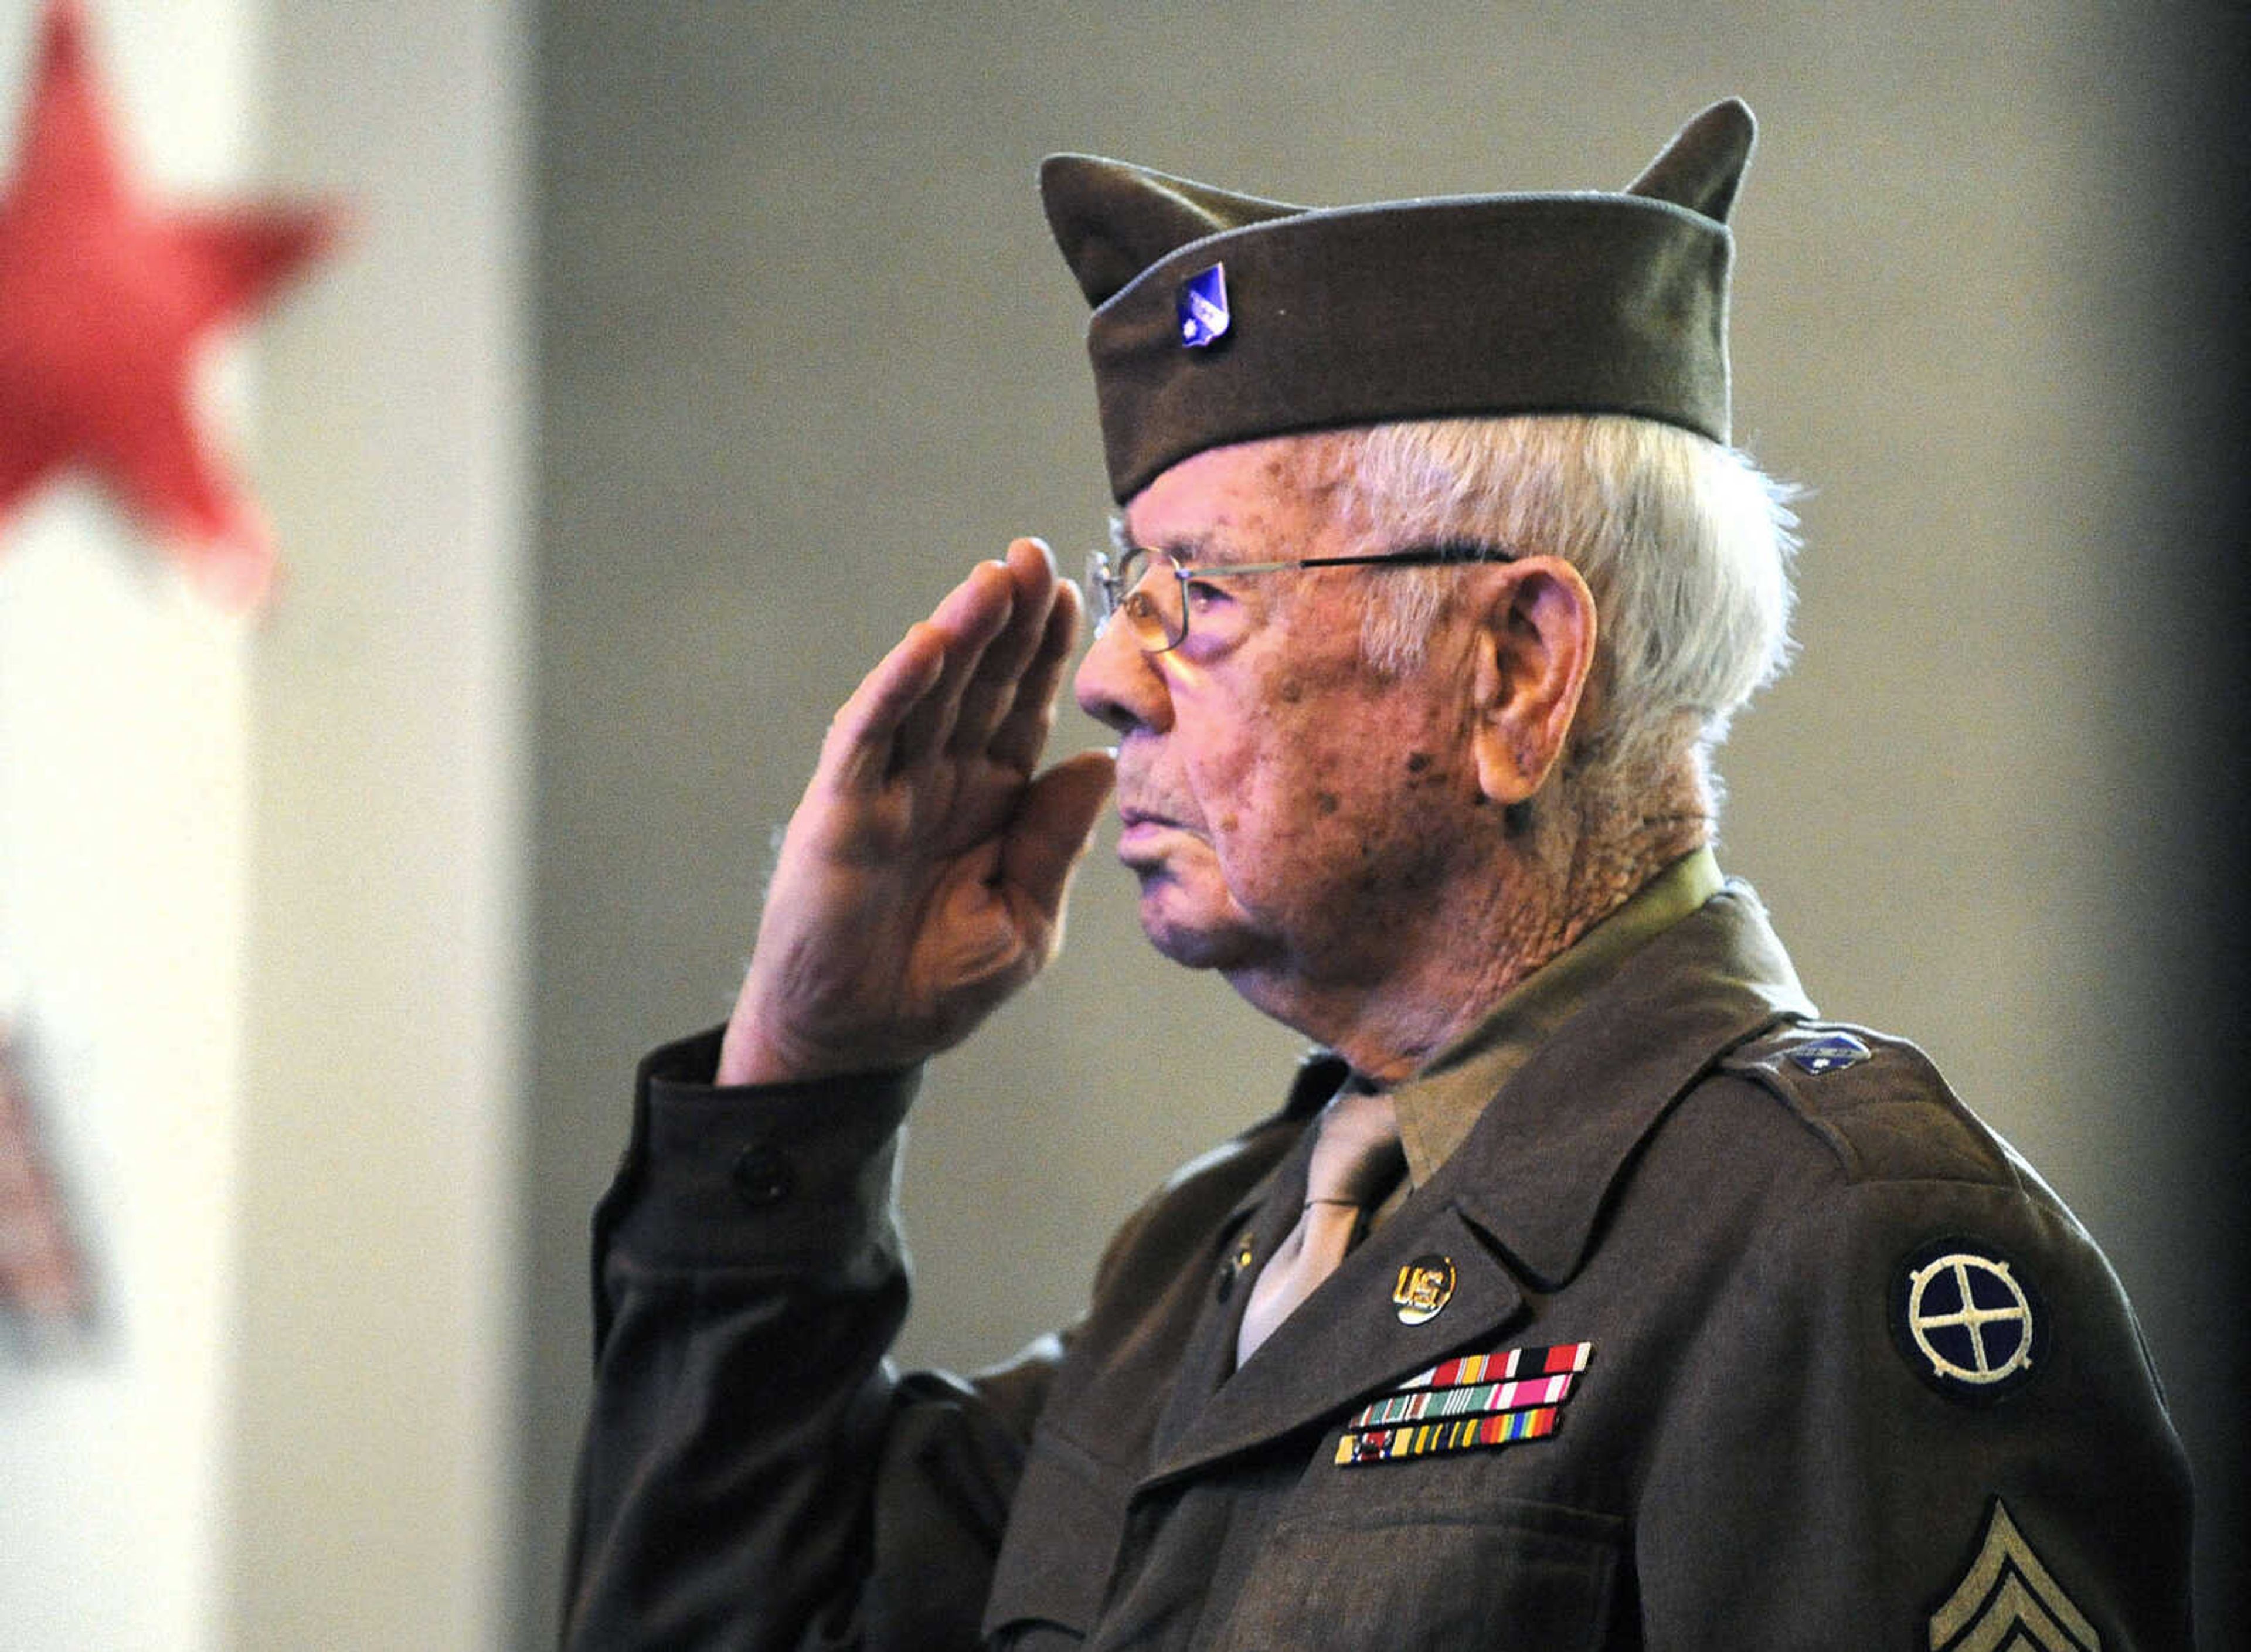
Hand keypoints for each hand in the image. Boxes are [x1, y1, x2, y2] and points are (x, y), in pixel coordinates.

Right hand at [717, 538, 1116, 1084]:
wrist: (857, 1042)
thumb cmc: (936, 987)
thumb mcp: (1024, 922)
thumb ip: (1053, 844)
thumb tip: (1096, 764)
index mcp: (989, 802)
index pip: (1024, 710)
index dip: (1047, 654)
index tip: (1078, 594)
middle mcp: (939, 780)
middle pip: (981, 682)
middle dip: (1010, 619)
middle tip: (1037, 552)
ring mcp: (887, 788)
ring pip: (929, 691)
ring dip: (961, 630)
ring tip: (996, 574)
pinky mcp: (841, 808)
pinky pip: (870, 734)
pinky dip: (898, 686)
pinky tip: (929, 642)